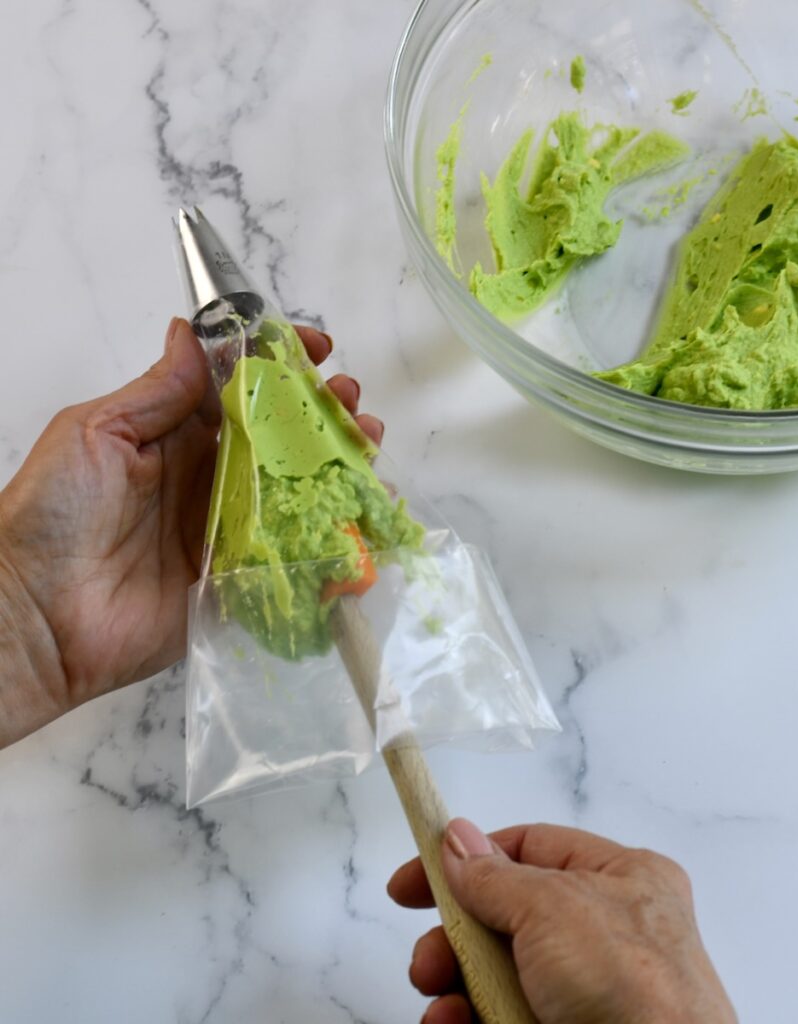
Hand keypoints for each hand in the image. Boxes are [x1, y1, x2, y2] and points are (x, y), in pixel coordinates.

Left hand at [0, 318, 383, 747]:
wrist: (39, 616)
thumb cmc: (53, 514)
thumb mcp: (96, 432)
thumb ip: (156, 391)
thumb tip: (189, 329)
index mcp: (177, 436)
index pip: (242, 390)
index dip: (281, 364)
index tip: (315, 347)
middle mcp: (212, 477)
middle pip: (283, 437)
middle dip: (324, 410)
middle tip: (349, 398)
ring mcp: (233, 528)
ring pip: (300, 487)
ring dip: (340, 460)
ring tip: (368, 441)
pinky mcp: (244, 576)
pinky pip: (299, 550)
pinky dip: (340, 529)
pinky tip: (370, 507)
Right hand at [388, 819, 736, 1023]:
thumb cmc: (632, 990)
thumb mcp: (552, 908)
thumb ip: (494, 875)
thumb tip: (458, 840)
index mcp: (621, 877)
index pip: (532, 848)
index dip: (471, 856)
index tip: (416, 880)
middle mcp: (605, 930)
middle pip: (506, 916)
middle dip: (455, 937)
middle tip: (428, 960)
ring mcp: (586, 989)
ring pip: (499, 973)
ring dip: (456, 985)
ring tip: (440, 1001)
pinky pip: (502, 1014)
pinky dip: (468, 1019)